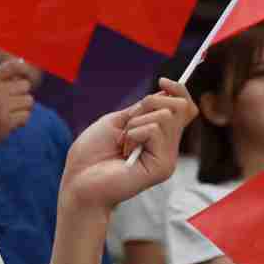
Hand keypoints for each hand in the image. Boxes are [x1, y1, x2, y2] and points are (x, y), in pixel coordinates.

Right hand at [0, 59, 38, 171]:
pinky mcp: (6, 123)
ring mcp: (0, 108)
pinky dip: (21, 120)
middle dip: (21, 94)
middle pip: (26, 85)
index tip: (23, 78)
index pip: (13, 66)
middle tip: (12, 102)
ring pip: (29, 101)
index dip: (24, 70)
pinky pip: (26, 116)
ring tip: (11, 113)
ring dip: (23, 108)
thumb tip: (23, 65)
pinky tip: (10, 122)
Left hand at [61, 78, 195, 210]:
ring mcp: (167, 158)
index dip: (179, 90)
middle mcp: (167, 148)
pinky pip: (154, 130)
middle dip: (151, 104)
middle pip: (180, 107)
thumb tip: (165, 92)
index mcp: (158, 137)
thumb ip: (142, 110)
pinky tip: (124, 153)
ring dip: (135, 123)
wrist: (78, 181)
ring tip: (123, 144)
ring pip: (165, 116)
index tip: (162, 81)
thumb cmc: (91, 155)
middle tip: (128, 125)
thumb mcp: (117, 122)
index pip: (184, 109)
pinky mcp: (163, 167)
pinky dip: (133, 134)